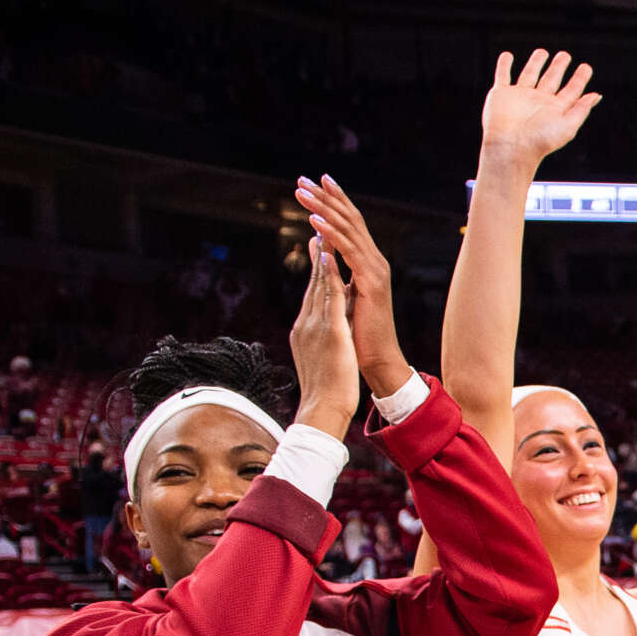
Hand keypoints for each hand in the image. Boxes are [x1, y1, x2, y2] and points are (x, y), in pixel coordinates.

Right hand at [287, 238, 361, 438]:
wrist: (323, 409)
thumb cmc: (326, 390)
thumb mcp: (322, 358)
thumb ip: (322, 341)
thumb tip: (326, 332)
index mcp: (306, 330)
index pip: (313, 293)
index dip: (317, 269)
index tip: (320, 247)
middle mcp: (306, 323)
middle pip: (312, 283)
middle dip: (316, 254)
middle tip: (317, 226)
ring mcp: (315, 326)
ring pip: (317, 284)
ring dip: (320, 256)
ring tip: (322, 230)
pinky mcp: (328, 332)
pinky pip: (328, 298)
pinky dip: (328, 276)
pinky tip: (330, 258)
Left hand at [293, 177, 409, 397]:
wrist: (378, 360)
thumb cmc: (361, 333)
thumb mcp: (342, 292)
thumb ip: (331, 266)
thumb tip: (317, 243)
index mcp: (369, 263)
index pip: (350, 224)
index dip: (334, 201)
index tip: (315, 183)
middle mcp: (375, 262)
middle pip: (350, 220)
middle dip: (326, 197)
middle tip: (304, 178)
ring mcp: (375, 271)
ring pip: (348, 231)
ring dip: (324, 209)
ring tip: (303, 193)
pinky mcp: (371, 283)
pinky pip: (348, 252)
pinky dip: (331, 234)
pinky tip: (314, 222)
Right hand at [481, 49, 600, 164]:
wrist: (511, 147)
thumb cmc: (540, 140)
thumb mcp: (568, 125)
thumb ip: (581, 109)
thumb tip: (596, 95)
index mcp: (556, 109)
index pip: (571, 91)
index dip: (580, 79)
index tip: (586, 67)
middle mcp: (539, 102)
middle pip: (551, 80)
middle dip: (558, 67)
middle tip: (565, 55)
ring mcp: (520, 97)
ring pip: (530, 74)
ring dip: (536, 63)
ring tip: (542, 52)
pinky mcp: (501, 94)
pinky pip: (503, 75)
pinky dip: (503, 65)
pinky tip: (507, 56)